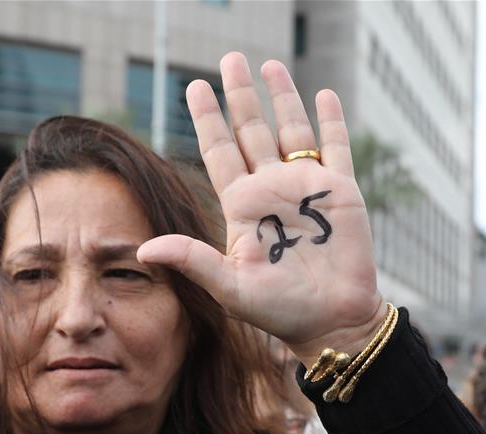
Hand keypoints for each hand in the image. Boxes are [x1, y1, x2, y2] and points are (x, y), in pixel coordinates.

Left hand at [137, 52, 384, 364]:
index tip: (195, 86)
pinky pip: (335, 147)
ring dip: (282, 97)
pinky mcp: (341, 192)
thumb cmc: (280, 311)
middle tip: (230, 59)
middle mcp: (272, 189)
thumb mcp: (231, 288)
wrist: (332, 321)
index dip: (208, 119)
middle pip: (252, 131)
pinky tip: (322, 95)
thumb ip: (193, 261)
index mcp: (243, 206)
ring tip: (269, 65)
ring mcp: (307, 188)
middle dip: (241, 95)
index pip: (220, 151)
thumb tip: (143, 251)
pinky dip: (330, 121)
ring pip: (292, 131)